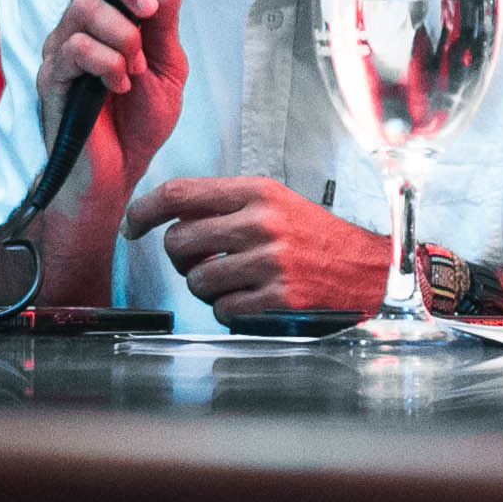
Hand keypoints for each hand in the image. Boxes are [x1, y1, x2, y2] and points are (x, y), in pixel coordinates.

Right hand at [37, 0, 192, 223]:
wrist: (117, 180)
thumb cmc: (137, 126)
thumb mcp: (167, 71)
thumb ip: (167, 25)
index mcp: (108, 16)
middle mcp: (78, 24)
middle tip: (147, 7)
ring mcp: (60, 50)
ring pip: (84, 8)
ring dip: (122, 36)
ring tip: (134, 70)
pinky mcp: (51, 79)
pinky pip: (76, 49)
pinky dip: (108, 63)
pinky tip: (118, 86)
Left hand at [125, 176, 398, 316]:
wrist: (369, 269)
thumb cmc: (317, 238)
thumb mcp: (275, 203)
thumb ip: (226, 205)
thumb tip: (169, 215)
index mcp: (257, 192)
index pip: (179, 193)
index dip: (145, 210)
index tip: (133, 225)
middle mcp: (261, 222)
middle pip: (179, 240)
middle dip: (179, 258)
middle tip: (197, 262)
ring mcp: (269, 260)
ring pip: (196, 280)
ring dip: (204, 287)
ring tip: (232, 282)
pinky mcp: (278, 296)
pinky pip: (222, 309)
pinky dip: (227, 309)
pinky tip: (249, 299)